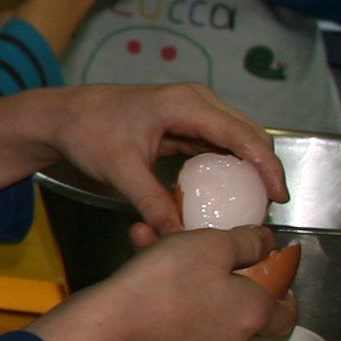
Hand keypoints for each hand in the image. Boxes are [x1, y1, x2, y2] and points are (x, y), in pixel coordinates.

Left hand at [0, 83, 285, 218]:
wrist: (60, 118)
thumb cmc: (87, 134)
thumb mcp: (120, 172)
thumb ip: (153, 204)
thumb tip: (181, 238)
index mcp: (186, 104)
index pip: (243, 136)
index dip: (268, 167)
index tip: (280, 197)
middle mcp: (196, 101)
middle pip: (248, 135)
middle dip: (264, 169)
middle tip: (269, 208)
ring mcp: (191, 110)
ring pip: (236, 139)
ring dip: (248, 168)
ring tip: (255, 204)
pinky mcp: (183, 123)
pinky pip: (216, 144)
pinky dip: (227, 166)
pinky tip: (228, 193)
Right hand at [39, 225, 301, 340]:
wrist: (113, 322)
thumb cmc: (169, 281)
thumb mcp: (213, 245)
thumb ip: (248, 242)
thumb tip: (267, 244)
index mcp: (255, 313)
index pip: (287, 313)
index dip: (286, 292)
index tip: (273, 269)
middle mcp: (237, 336)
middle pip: (253, 314)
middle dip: (243, 284)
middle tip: (232, 262)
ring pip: (215, 307)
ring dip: (200, 274)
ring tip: (172, 239)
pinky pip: (187, 310)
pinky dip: (176, 285)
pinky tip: (147, 251)